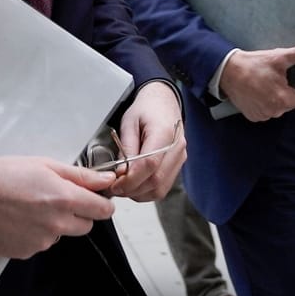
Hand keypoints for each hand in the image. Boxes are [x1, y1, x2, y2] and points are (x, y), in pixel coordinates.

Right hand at [0, 157, 116, 259]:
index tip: (96, 199)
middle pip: (85, 226)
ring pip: (60, 236)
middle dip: (78, 214)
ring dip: (54, 225)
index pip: (103, 211)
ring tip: (30, 207)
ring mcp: (40, 242)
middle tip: (57, 199)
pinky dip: (34, 234)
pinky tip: (18, 219)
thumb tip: (106, 180)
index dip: (102, 203)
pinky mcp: (25, 252)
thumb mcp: (46, 165)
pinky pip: (40, 244)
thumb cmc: (3, 175)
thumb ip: (81, 176)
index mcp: (64, 199)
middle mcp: (56, 224)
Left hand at [108, 82, 185, 200]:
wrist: (163, 102)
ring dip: (139, 193)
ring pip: (160, 189)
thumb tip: (121, 173)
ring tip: (123, 186)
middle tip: (114, 187)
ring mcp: (180, 158)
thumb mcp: (129, 122)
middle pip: (156, 181)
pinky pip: (163, 187)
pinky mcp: (177, 165)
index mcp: (164, 132)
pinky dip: (147, 190)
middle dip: (132, 189)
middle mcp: (176, 148)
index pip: (149, 164)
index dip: (130, 179)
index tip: (115, 184)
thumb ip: (126, 148)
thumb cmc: (146, 109)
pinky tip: (135, 184)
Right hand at [217, 41, 294, 121]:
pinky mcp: (253, 116)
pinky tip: (257, 91)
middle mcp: (274, 111)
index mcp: (284, 99)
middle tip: (277, 78)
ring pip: (279, 107)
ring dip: (275, 97)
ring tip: (266, 84)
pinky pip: (266, 111)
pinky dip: (264, 102)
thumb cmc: (252, 65)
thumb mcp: (278, 57)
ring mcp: (263, 115)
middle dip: (288, 92)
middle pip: (292, 104)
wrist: (227, 72)